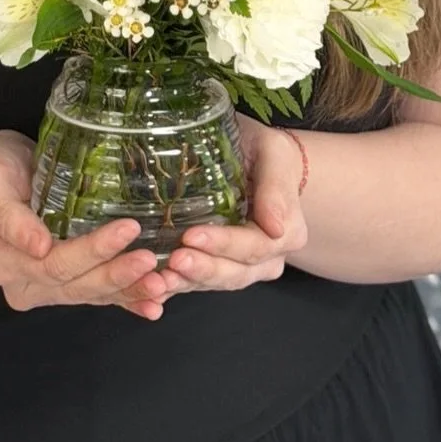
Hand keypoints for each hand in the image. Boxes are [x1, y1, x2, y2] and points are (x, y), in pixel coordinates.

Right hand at [0, 130, 175, 320]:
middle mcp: (24, 284)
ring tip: (161, 284)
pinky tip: (153, 305)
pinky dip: (125, 300)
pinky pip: (97, 296)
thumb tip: (37, 247)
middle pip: (76, 286)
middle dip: (116, 275)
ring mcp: (45, 289)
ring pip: (90, 295)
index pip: (54, 264)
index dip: (93, 251)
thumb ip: (9, 215)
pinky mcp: (65, 282)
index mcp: (4, 262)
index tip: (128, 230)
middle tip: (151, 259)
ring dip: (127, 291)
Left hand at [155, 115, 307, 298]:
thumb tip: (276, 226)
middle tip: (174, 260)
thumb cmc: (263, 153)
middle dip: (203, 268)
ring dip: (187, 283)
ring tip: (160, 279)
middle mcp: (269, 259)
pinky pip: (197, 284)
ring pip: (216, 283)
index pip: (255, 246)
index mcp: (286, 233)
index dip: (224, 244)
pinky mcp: (218, 269)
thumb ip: (276, 188)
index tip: (192, 235)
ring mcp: (243, 268)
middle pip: (235, 273)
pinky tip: (154, 288)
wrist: (254, 162)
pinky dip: (176, 288)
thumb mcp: (274, 155)